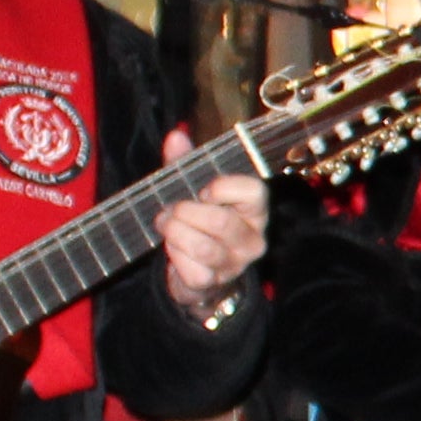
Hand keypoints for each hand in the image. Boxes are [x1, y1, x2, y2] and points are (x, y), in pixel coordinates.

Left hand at [152, 130, 266, 313]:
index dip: (222, 187)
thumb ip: (185, 164)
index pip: (254, 192)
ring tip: (165, 226)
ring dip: (175, 234)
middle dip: (184, 213)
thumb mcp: (193, 190)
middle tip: (169, 211)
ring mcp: (235, 265)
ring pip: (204, 248)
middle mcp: (253, 239)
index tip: (202, 189)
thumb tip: (176, 135)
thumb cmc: (198, 223)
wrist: (198, 276)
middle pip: (221, 222)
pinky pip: (193, 271)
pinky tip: (174, 252)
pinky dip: (175, 258)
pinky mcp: (214, 284)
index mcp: (254, 210)